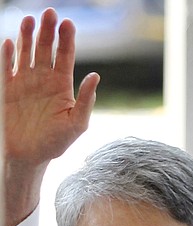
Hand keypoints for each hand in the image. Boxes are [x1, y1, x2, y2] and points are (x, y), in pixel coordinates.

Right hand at [2, 8, 99, 225]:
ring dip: (28, 36)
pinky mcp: (7, 89)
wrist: (29, 156)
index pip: (65, 56)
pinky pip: (6, 68)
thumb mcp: (77, 123)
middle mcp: (43, 79)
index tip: (68, 23)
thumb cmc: (56, 142)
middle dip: (48, 31)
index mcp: (62, 85)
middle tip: (50, 13)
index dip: (67, 40)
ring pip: (26, 53)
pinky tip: (11, 42)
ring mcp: (24, 82)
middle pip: (45, 49)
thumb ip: (86, 100)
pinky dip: (7, 55)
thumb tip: (95, 76)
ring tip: (30, 19)